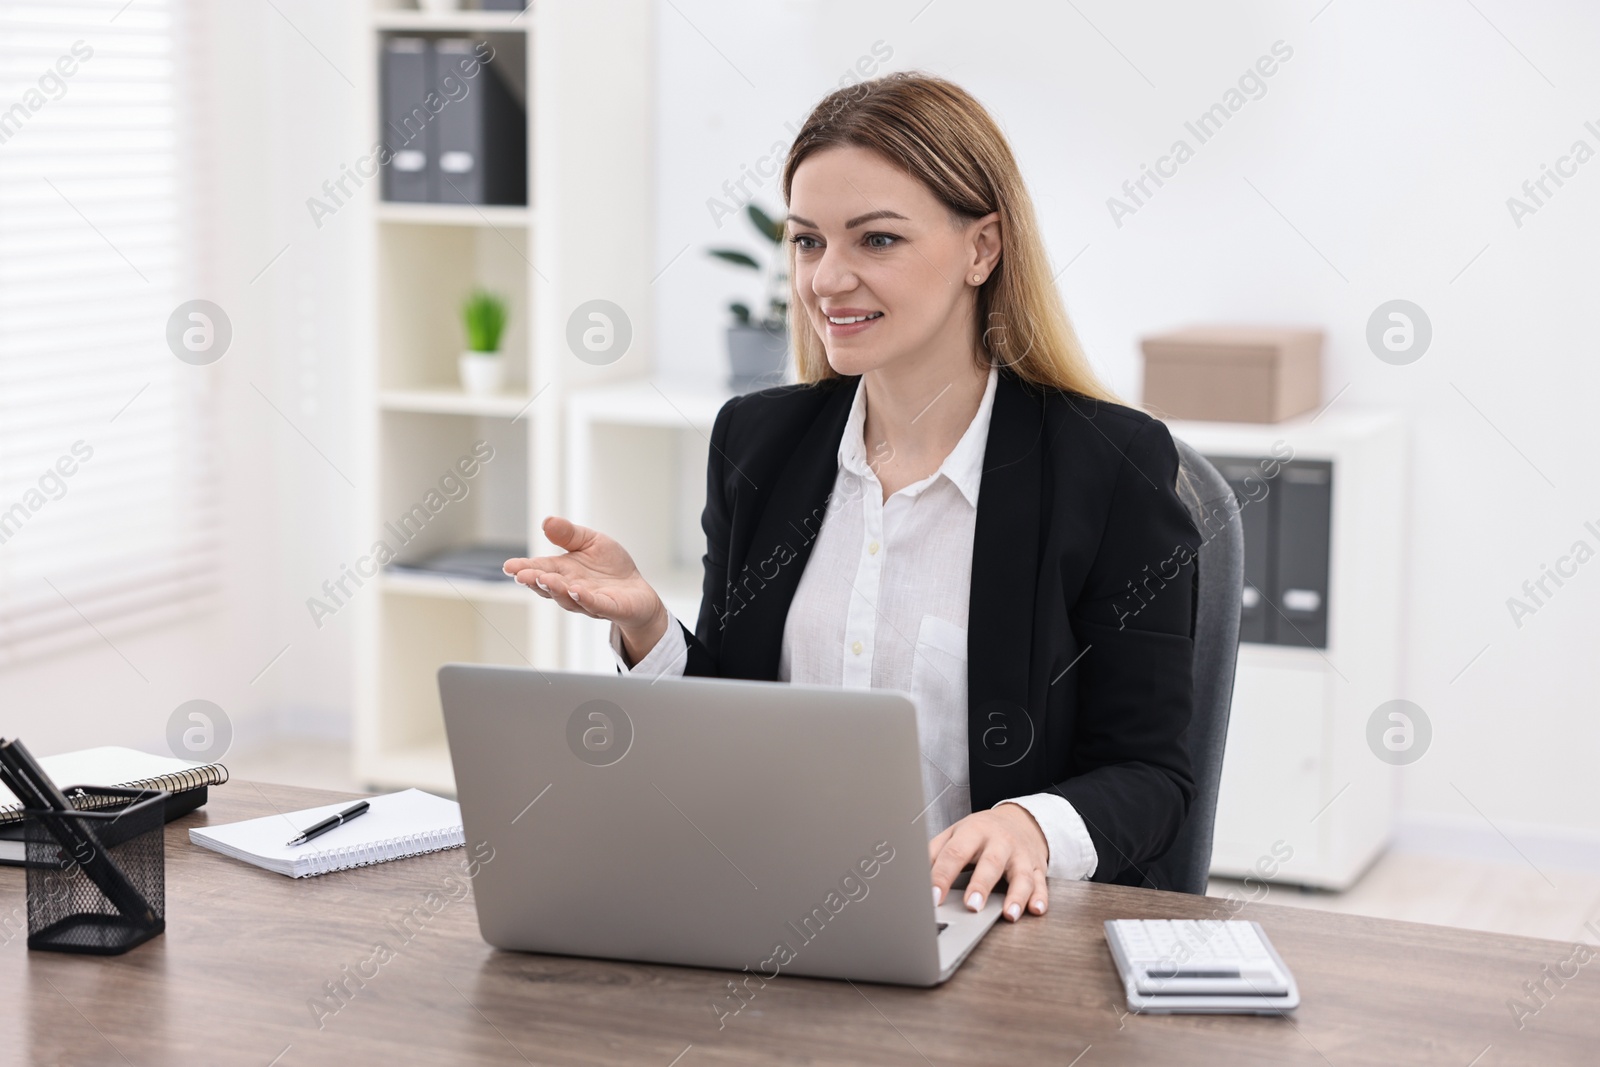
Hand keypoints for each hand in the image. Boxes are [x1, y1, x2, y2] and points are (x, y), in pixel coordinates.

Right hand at [503, 516, 664, 634]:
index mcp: (564, 571)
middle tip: (522, 575)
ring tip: (546, 579)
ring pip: (569, 598)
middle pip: (550, 586)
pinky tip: (577, 590)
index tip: (509, 566)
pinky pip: (597, 604)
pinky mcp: (611, 607)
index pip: (540, 569)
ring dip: (556, 589)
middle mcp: (572, 588)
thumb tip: (547, 521)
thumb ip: (569, 534)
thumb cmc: (611, 568)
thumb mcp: (590, 542)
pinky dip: (586, 598)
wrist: (637, 592)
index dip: (524, 569)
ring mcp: (590, 601)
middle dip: (535, 581)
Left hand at [928, 804, 1049, 922]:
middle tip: (971, 906)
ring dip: (1016, 896)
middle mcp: (999, 842)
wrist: (1020, 820)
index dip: (943, 876)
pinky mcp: (1037, 867)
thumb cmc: (981, 832)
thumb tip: (913, 875)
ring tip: (1009, 914)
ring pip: (1020, 876)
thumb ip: (934, 852)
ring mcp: (1020, 855)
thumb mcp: (955, 834)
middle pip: (990, 864)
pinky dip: (1041, 897)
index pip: (955, 854)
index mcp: (973, 832)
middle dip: (981, 886)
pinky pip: (1041, 883)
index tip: (933, 896)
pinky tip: (1036, 909)